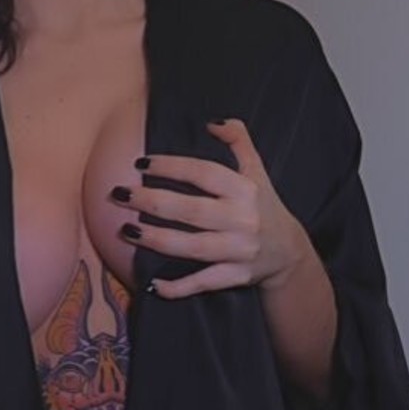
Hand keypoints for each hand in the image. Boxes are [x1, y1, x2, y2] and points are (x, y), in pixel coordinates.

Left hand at [111, 119, 308, 299]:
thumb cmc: (263, 206)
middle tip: (119, 194)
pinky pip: (204, 282)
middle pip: (191, 210)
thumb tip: (213, 122)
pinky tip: (153, 284)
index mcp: (245, 189)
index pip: (203, 173)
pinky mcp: (235, 276)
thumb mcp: (257, 170)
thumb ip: (239, 140)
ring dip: (157, 240)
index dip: (171, 167)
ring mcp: (238, 250)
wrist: (289, 253)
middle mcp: (242, 219)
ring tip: (126, 229)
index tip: (141, 163)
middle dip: (152, 202)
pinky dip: (179, 287)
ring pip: (192, 247)